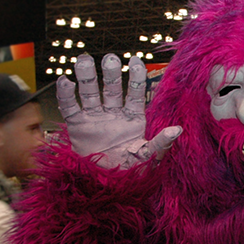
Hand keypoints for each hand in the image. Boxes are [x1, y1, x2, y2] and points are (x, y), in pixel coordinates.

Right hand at [57, 54, 180, 168]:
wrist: (105, 185)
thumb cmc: (130, 172)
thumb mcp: (148, 157)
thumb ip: (161, 143)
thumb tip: (177, 130)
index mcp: (133, 119)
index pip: (135, 93)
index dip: (135, 77)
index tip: (135, 60)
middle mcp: (114, 114)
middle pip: (112, 88)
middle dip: (111, 73)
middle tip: (110, 58)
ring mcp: (95, 118)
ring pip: (90, 93)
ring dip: (87, 77)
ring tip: (83, 60)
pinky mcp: (77, 126)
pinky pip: (69, 107)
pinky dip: (66, 94)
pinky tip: (65, 81)